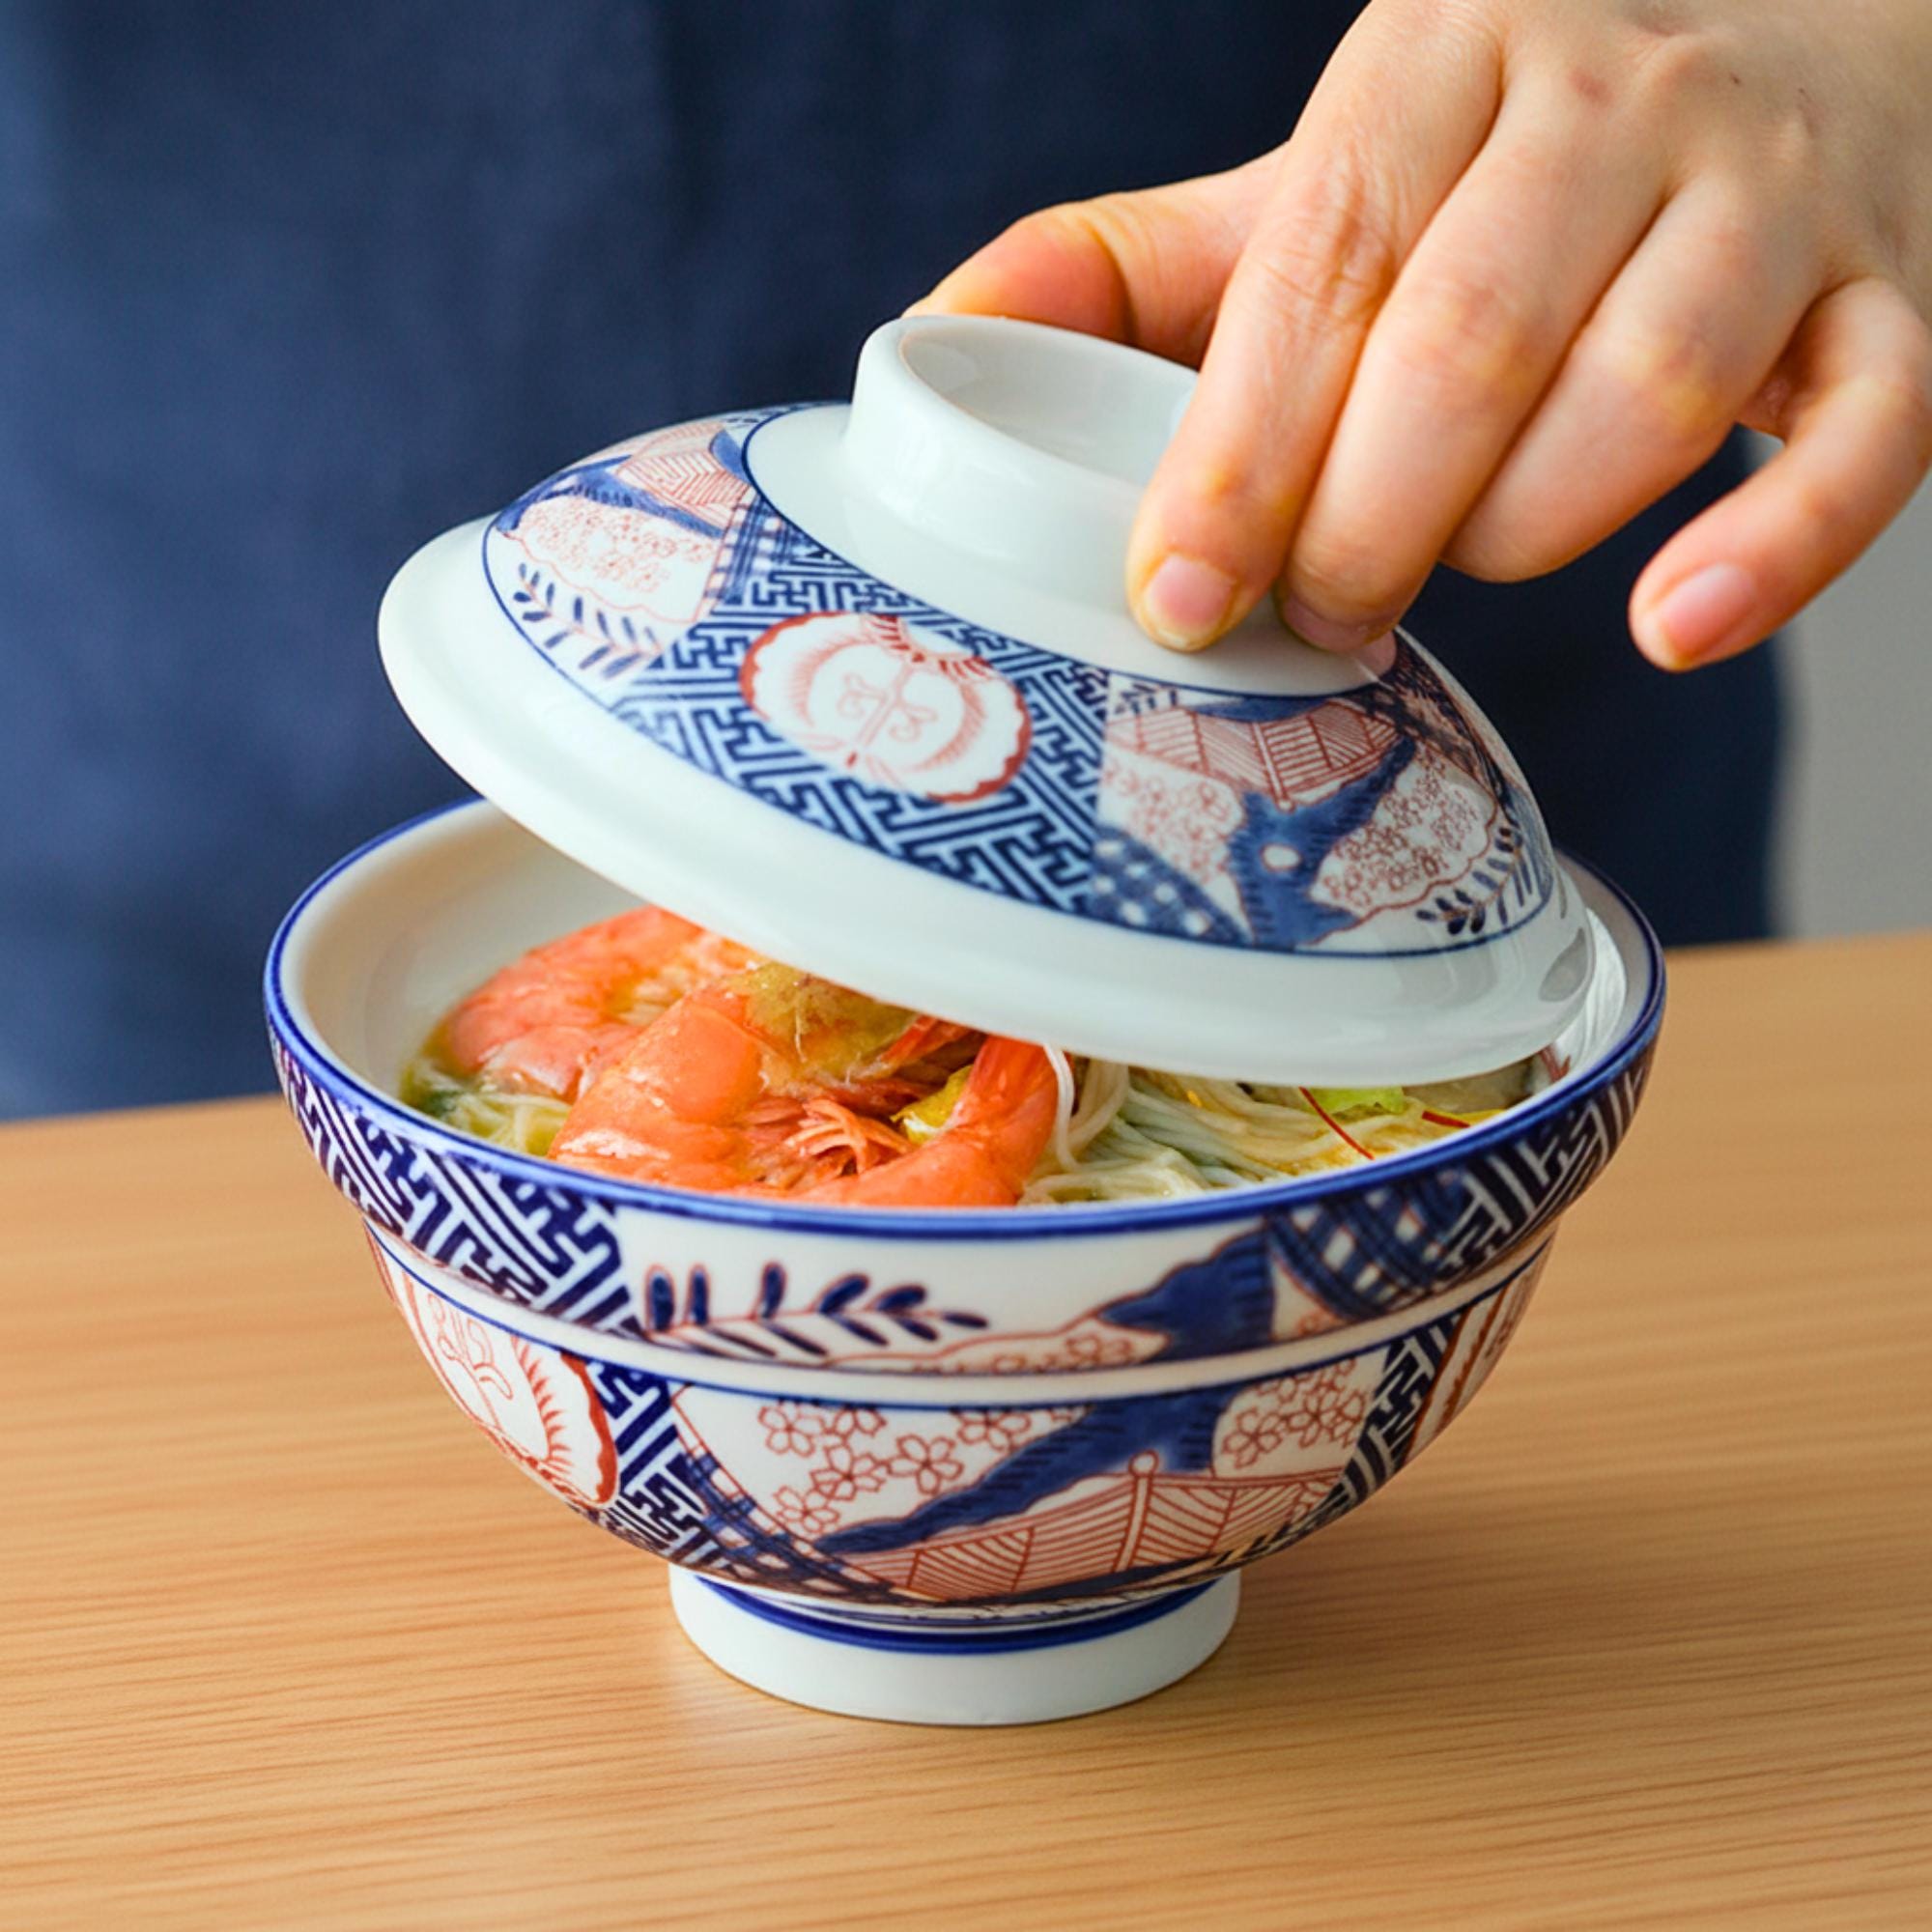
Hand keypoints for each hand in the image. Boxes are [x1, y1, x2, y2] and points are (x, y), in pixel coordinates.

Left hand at [913, 0, 1931, 668]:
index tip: (1176, 599)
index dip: (1237, 453)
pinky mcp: (1893, 304)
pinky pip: (1867, 440)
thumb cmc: (1497, 172)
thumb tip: (936, 340)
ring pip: (1647, 395)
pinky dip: (1773, 553)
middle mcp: (1616, 99)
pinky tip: (1673, 628)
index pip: (1321, 271)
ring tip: (1460, 565)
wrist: (1779, 66)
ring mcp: (1774, 195)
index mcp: (1442, 56)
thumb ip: (1137, 269)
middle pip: (1471, 344)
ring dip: (1524, 534)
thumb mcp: (1315, 185)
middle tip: (1315, 619)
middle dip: (1367, 525)